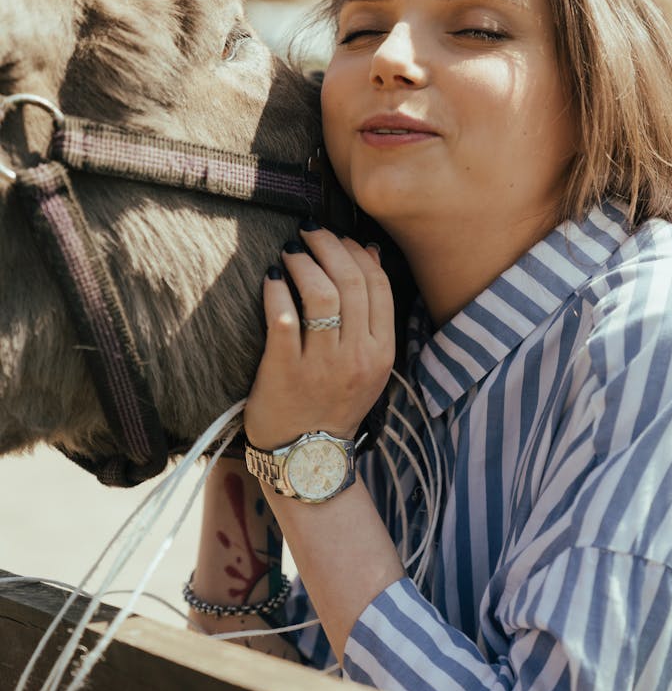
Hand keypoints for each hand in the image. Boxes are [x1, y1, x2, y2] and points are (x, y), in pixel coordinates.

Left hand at [244, 225, 394, 450]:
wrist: (307, 458)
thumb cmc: (335, 402)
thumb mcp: (369, 363)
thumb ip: (373, 313)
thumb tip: (370, 252)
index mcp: (382, 352)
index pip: (378, 285)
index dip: (356, 252)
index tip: (338, 238)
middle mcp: (356, 356)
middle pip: (349, 282)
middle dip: (328, 247)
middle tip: (308, 231)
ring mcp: (321, 365)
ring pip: (320, 295)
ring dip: (302, 263)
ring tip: (288, 252)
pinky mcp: (285, 372)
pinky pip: (283, 320)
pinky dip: (276, 292)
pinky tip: (270, 279)